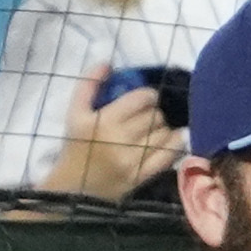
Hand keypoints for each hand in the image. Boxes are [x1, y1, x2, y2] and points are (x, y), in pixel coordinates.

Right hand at [47, 67, 182, 199]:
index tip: (144, 101)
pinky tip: (171, 141)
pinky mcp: (142, 176)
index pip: (142, 98)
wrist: (74, 188)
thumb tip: (107, 63)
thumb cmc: (77, 146)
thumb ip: (88, 85)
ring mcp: (132, 159)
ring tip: (154, 132)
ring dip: (165, 130)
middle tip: (146, 119)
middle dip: (154, 114)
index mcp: (102, 120)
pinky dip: (176, 145)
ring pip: (166, 133)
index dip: (148, 97)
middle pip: (156, 116)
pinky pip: (170, 155)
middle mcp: (118, 139)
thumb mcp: (75, 114)